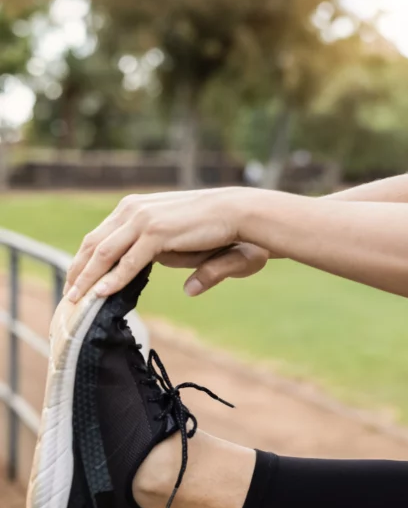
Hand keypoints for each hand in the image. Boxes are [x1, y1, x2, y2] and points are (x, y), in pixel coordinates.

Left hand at [64, 187, 249, 302]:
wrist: (239, 213)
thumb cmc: (219, 229)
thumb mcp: (183, 241)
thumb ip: (172, 257)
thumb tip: (186, 287)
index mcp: (135, 207)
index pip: (100, 235)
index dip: (84, 259)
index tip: (75, 280)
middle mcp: (132, 209)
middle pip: (94, 243)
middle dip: (78, 271)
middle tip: (69, 295)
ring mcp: (143, 219)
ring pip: (104, 253)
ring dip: (88, 279)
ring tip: (76, 300)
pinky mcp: (156, 232)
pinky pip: (127, 261)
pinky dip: (112, 279)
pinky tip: (101, 294)